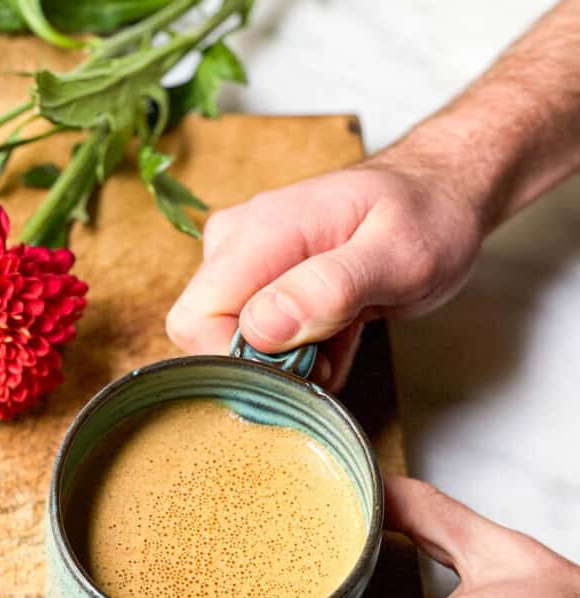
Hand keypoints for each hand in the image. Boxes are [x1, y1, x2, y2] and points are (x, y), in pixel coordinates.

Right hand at [166, 155, 482, 390]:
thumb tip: (262, 327)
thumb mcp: (400, 255)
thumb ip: (331, 288)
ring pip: (237, 346)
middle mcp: (238, 244)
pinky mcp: (262, 281)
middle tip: (331, 353)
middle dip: (269, 366)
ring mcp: (247, 263)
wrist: (441, 192)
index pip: (195, 320)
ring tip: (344, 336)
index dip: (236, 361)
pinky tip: (339, 333)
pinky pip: (260, 341)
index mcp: (259, 232)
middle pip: (210, 337)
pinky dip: (301, 353)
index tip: (299, 365)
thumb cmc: (428, 215)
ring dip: (292, 362)